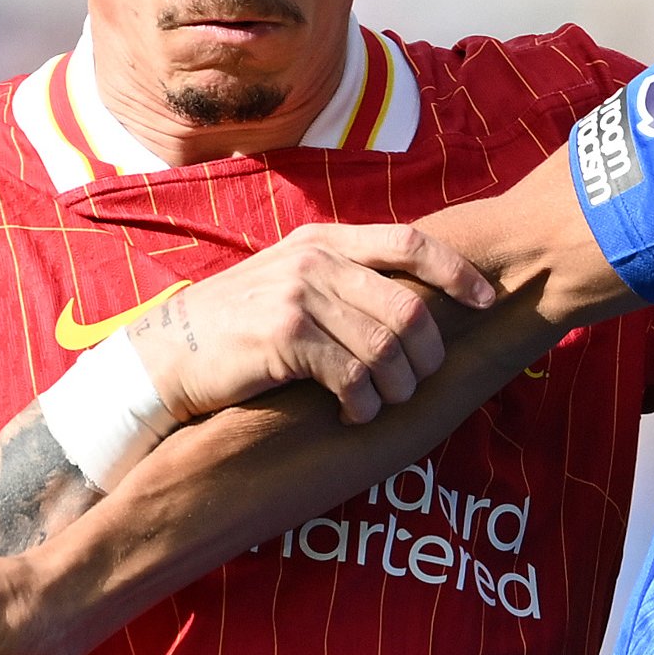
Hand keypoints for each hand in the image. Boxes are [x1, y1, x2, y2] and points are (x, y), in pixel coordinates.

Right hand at [131, 222, 503, 427]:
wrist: (167, 354)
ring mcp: (299, 296)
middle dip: (428, 356)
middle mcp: (315, 260)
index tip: (487, 301)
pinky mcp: (285, 337)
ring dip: (396, 388)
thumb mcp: (290, 283)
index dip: (457, 272)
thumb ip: (343, 282)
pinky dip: (365, 404)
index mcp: (324, 240)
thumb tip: (413, 306)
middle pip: (409, 308)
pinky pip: (354, 376)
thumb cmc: (238, 329)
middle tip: (416, 384)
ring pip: (387, 347)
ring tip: (380, 404)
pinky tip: (353, 414)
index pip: (409, 242)